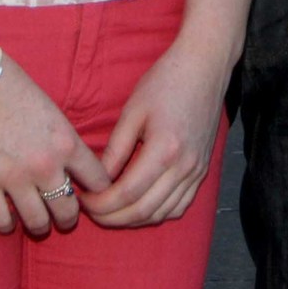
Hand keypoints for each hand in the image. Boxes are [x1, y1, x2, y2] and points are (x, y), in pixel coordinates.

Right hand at [0, 54, 109, 236]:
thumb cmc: (12, 85)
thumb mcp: (51, 111)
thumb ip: (63, 140)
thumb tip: (72, 165)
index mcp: (67, 142)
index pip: (98, 181)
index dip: (97, 191)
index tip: (91, 195)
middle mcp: (46, 166)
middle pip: (69, 210)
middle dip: (69, 217)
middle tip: (63, 216)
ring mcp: (15, 179)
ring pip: (38, 223)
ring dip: (40, 226)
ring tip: (38, 223)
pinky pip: (1, 222)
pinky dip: (7, 225)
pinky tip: (8, 219)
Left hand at [82, 40, 228, 227]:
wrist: (205, 68)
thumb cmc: (166, 82)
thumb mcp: (133, 110)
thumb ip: (115, 149)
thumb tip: (98, 180)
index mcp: (165, 150)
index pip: (127, 193)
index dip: (101, 204)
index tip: (82, 200)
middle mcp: (184, 167)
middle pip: (143, 211)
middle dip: (112, 218)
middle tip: (90, 212)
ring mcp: (196, 172)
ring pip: (161, 214)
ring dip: (132, 220)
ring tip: (110, 212)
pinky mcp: (203, 171)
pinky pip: (179, 206)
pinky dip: (156, 214)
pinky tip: (139, 208)